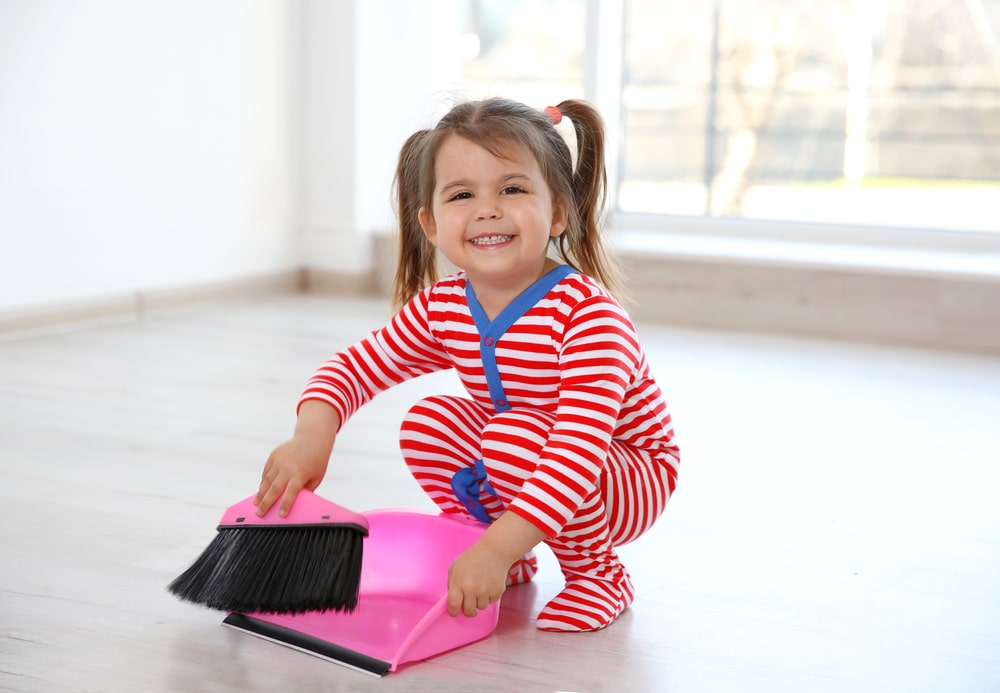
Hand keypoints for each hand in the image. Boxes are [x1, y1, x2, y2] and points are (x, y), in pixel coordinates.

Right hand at [254, 401, 338, 516]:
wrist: (312, 438)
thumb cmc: (317, 460)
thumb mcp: (316, 477)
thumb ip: (305, 490)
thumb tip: (296, 504)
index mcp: (300, 474)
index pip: (291, 493)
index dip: (285, 505)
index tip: (280, 515)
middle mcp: (287, 467)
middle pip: (274, 489)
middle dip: (266, 503)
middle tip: (259, 514)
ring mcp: (279, 460)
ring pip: (267, 480)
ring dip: (261, 493)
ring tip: (256, 504)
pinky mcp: (274, 455)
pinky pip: (266, 471)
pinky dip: (264, 481)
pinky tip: (261, 490)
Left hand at [447, 542, 508, 617]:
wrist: (493, 551)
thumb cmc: (472, 558)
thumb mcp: (455, 568)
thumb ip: (451, 584)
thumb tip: (452, 600)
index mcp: (459, 583)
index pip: (453, 606)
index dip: (453, 611)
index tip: (454, 611)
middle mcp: (472, 589)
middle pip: (468, 611)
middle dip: (467, 609)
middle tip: (468, 602)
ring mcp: (485, 591)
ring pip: (481, 607)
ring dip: (479, 601)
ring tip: (480, 588)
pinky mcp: (497, 591)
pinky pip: (491, 601)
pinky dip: (490, 596)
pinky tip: (488, 584)